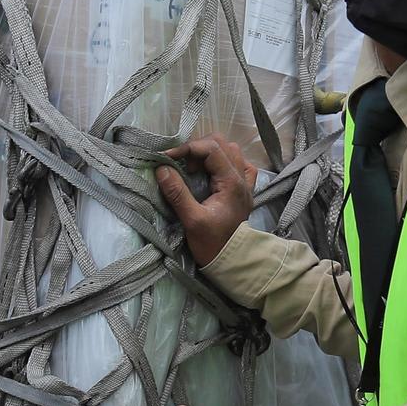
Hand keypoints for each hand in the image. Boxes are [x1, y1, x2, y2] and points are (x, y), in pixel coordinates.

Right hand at [158, 136, 257, 266]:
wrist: (232, 262)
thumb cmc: (213, 244)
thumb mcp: (192, 220)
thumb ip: (177, 193)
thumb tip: (162, 168)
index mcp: (232, 182)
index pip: (211, 149)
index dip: (187, 148)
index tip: (167, 158)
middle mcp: (241, 178)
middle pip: (221, 144)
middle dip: (196, 148)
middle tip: (181, 165)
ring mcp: (245, 183)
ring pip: (230, 151)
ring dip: (209, 153)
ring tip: (193, 169)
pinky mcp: (243, 190)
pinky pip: (238, 164)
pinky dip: (223, 161)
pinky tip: (212, 172)